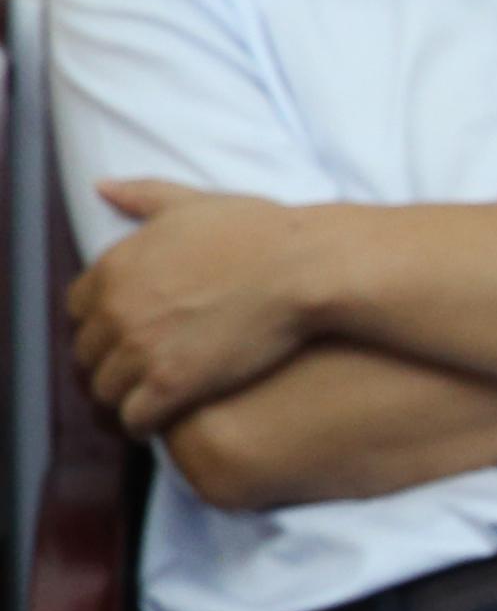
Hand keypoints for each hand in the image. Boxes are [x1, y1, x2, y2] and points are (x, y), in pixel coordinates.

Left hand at [70, 181, 327, 431]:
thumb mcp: (193, 203)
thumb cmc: (260, 233)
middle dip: (110, 363)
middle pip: (87, 354)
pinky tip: (166, 420)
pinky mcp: (171, 384)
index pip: (78, 310)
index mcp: (114, 266)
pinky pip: (135, 418)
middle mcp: (116, 309)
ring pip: (106, 391)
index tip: (128, 333)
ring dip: (124, 398)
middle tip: (140, 372)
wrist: (305, 268)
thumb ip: (143, 196)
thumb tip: (102, 186)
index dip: (102, 324)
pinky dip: (145, 424)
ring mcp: (141, 349)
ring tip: (150, 401)